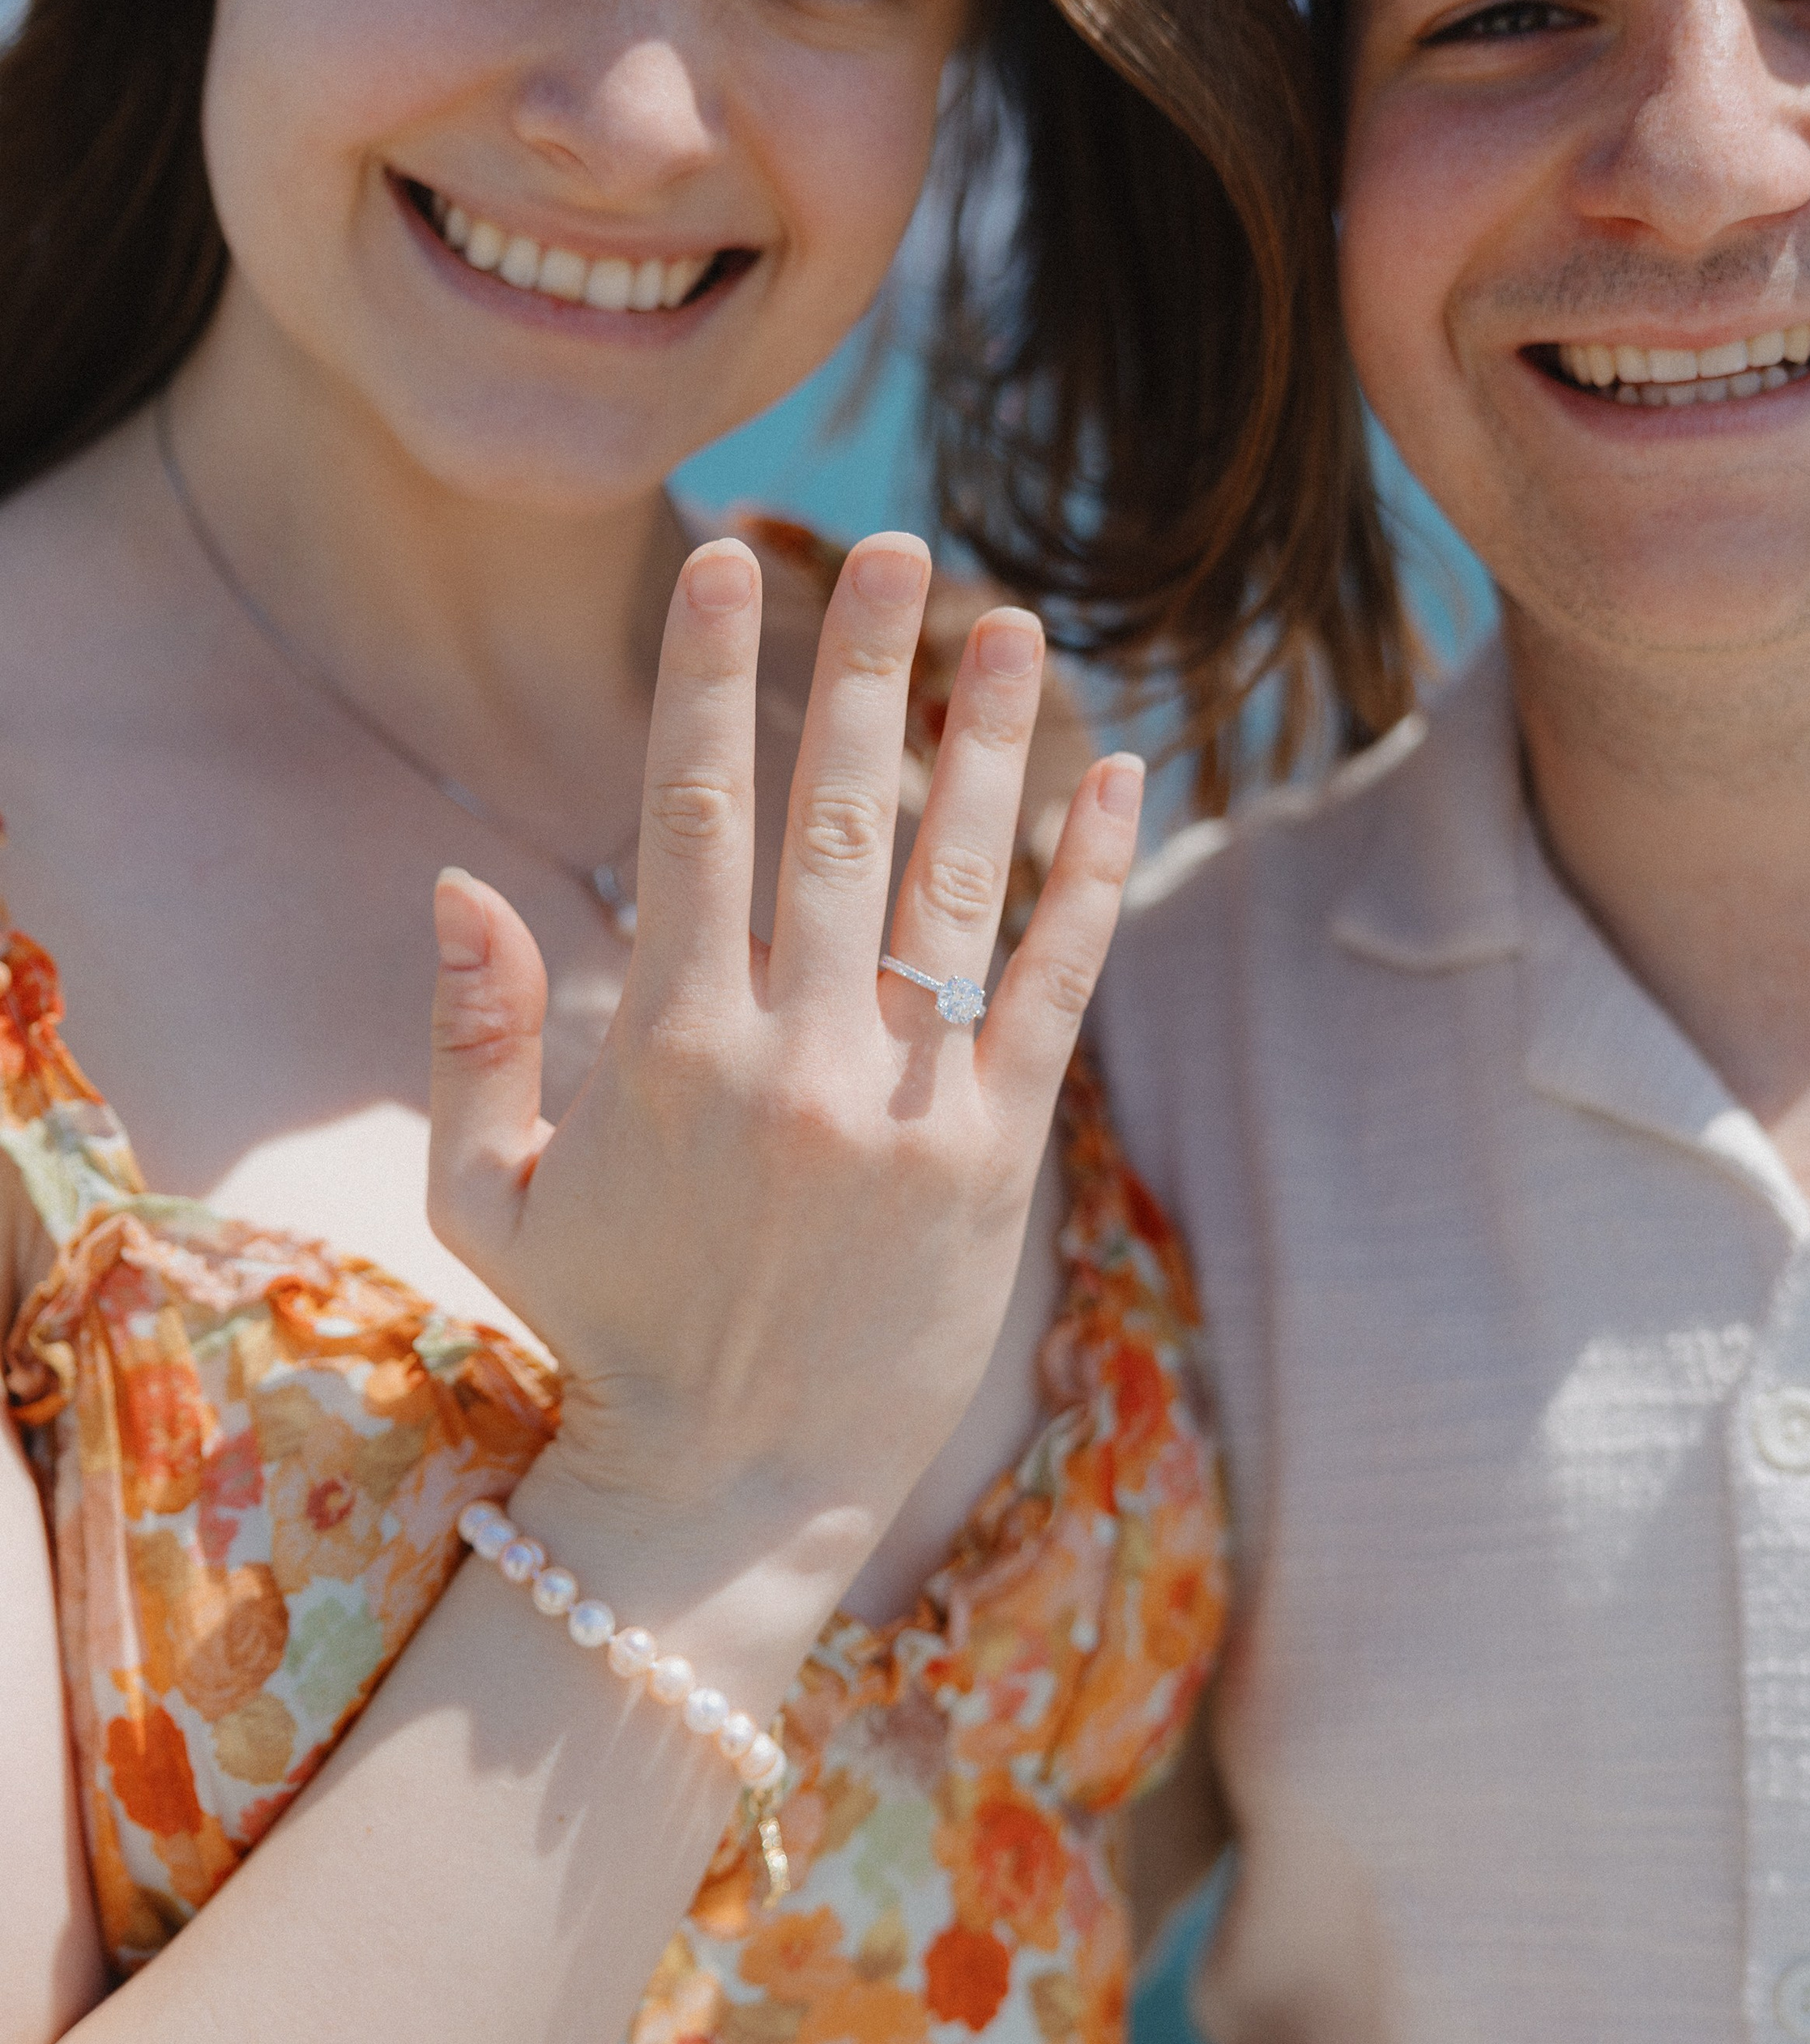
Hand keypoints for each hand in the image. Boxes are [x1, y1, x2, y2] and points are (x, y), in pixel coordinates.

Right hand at [424, 533, 1141, 1591]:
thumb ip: (473, 1033)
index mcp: (665, 1046)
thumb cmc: (600, 1338)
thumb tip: (460, 875)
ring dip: (984, 742)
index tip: (725, 563)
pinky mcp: (995, 1159)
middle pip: (835, 818)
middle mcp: (791, 1056)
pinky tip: (1116, 783)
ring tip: (1010, 624)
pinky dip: (1087, 882)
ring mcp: (903, 1105)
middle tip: (895, 545)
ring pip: (953, 882)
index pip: (692, 816)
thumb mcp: (486, 1197)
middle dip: (862, 669)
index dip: (710, 678)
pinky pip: (1051, 991)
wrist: (730, 1498)